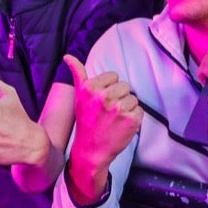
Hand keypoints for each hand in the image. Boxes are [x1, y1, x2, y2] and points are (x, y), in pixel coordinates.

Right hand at [65, 53, 142, 201]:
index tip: (100, 101)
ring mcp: (118, 108)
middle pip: (125, 86)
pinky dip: (133, 119)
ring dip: (126, 109)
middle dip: (119, 97)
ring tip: (114, 119)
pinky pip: (140, 110)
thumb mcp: (79, 96)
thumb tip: (67, 56)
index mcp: (90, 87)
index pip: (114, 76)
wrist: (91, 151)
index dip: (109, 88)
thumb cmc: (86, 121)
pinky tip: (121, 126)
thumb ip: (77, 73)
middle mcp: (104, 96)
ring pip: (133, 98)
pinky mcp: (131, 120)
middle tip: (107, 112)